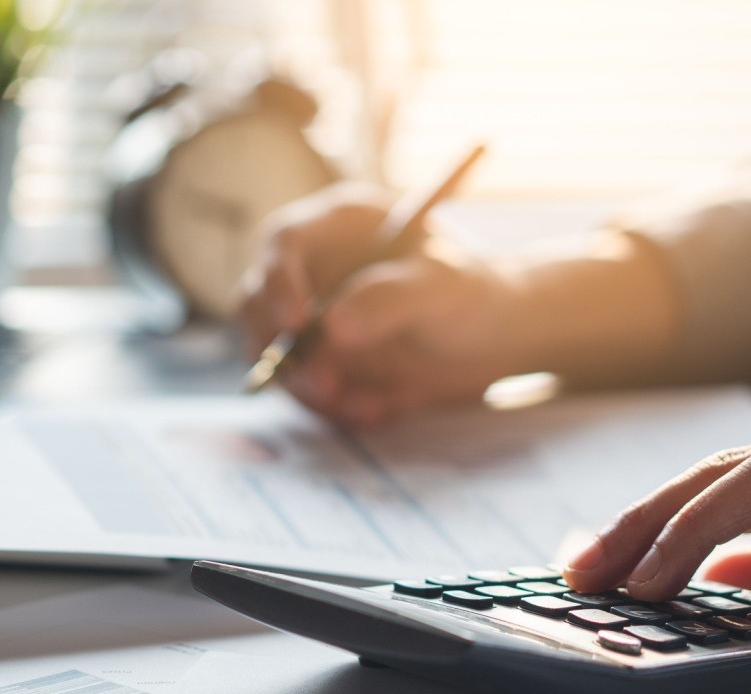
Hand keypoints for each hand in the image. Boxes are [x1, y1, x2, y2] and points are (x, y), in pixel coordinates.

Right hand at [237, 183, 536, 427]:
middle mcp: (313, 267)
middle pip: (258, 302)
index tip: (298, 327)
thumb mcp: (442, 289)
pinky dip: (332, 408)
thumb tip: (331, 327)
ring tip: (369, 406)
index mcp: (339, 226)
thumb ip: (390, 299)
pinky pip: (302, 388)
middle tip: (325, 386)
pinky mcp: (318, 359)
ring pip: (275, 354)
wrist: (492, 340)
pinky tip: (378, 410)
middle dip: (284, 351)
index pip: (284, 241)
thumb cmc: (471, 295)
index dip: (279, 282)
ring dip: (310, 389)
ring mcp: (309, 316)